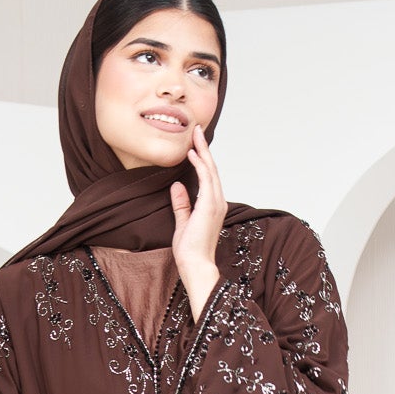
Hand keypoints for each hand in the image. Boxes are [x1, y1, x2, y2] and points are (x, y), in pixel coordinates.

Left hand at [170, 124, 226, 320]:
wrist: (196, 265)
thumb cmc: (190, 250)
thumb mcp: (182, 223)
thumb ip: (181, 204)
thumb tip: (176, 185)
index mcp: (213, 205)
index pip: (208, 176)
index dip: (202, 158)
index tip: (194, 144)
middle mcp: (218, 201)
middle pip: (212, 168)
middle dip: (203, 147)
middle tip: (196, 129)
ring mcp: (216, 203)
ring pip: (210, 169)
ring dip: (202, 150)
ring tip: (195, 133)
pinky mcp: (209, 205)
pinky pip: (206, 178)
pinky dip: (200, 164)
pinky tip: (191, 153)